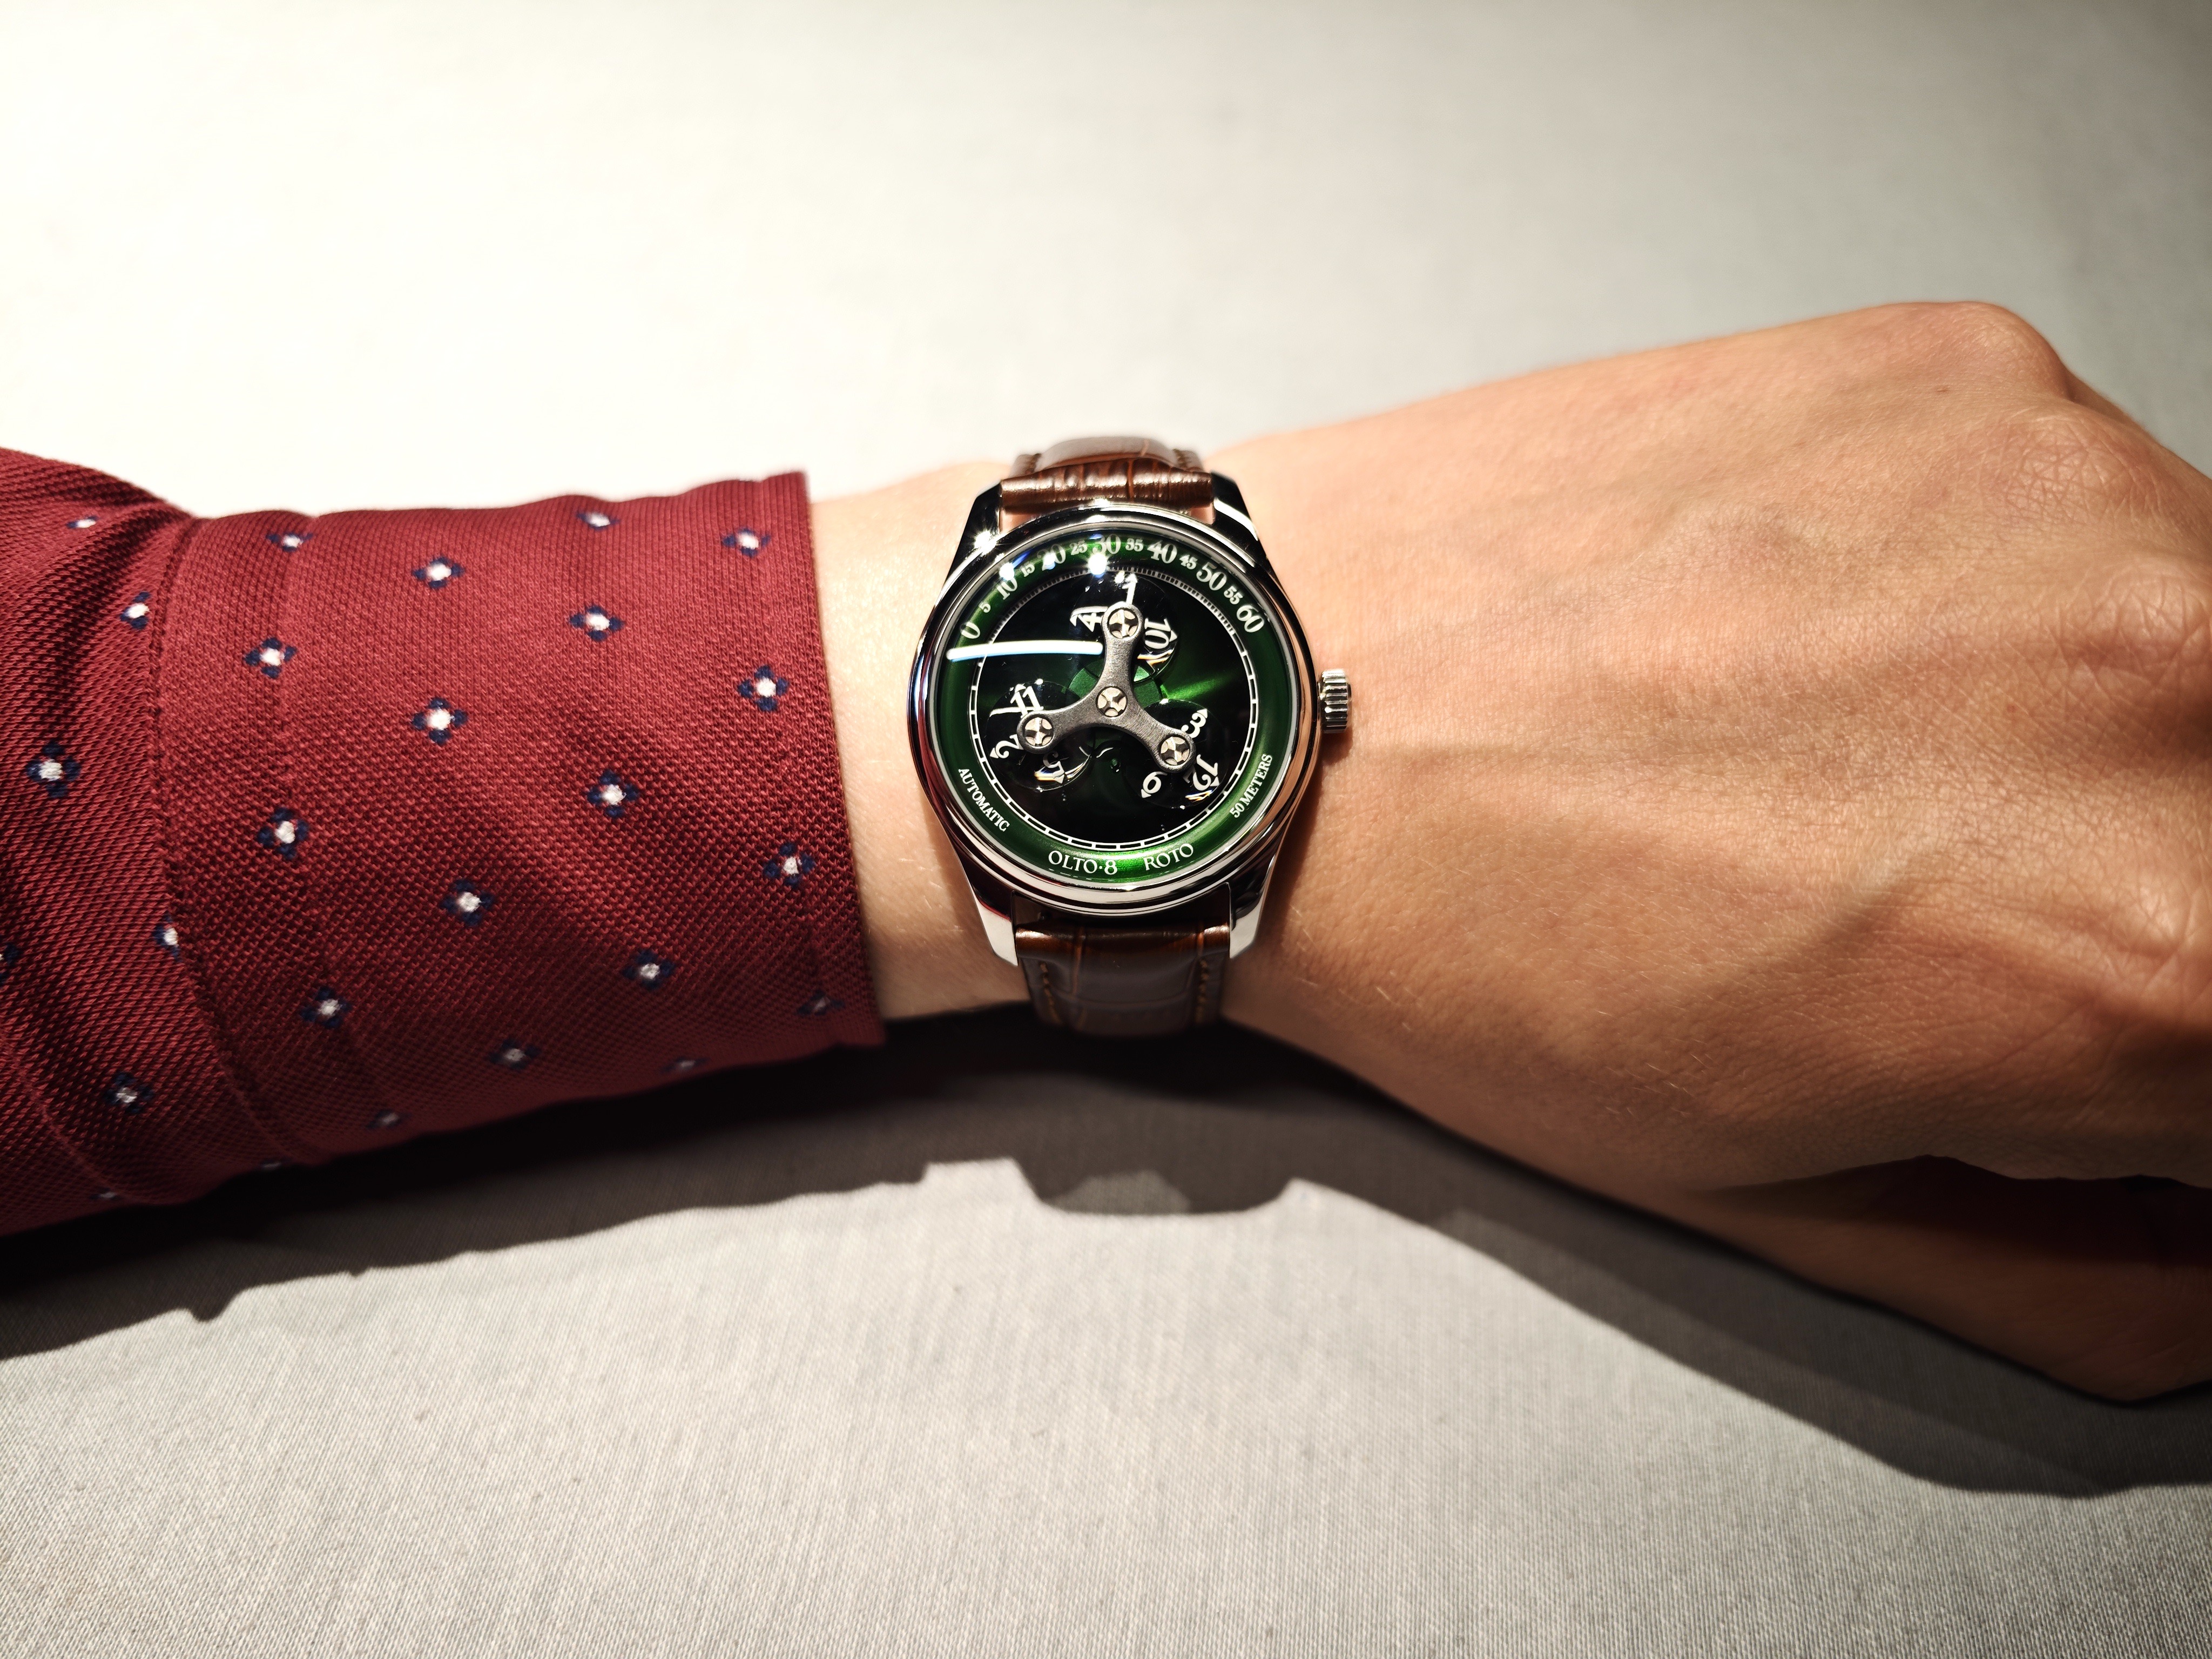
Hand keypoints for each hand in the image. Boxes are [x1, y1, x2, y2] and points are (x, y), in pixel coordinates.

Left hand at [815, 304, 2211, 1397]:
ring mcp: (2078, 493)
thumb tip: (2207, 1246)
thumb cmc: (1470, 943)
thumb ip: (2090, 1268)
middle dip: (2164, 897)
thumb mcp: (1793, 1199)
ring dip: (2110, 740)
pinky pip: (2097, 510)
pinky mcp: (1973, 373)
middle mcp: (2169, 686)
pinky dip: (2011, 595)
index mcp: (2151, 949)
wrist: (1271, 703)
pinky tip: (1822, 642)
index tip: (2126, 1077)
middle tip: (1979, 911)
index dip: (2194, 1080)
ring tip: (1874, 770)